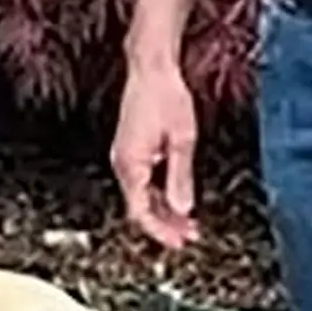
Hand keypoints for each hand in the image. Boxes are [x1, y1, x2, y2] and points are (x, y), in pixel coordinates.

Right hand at [110, 61, 200, 249]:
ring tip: (188, 222)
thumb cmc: (167, 97)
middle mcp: (122, 163)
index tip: (180, 242)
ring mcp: (124, 156)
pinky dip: (157, 193)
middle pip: (139, 207)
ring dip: (163, 210)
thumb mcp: (183, 139)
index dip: (161, 231)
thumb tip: (182, 209)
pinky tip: (175, 198)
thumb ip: (181, 177)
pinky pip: (141, 181)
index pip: (140, 212)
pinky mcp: (130, 149)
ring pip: (140, 195)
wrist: (151, 69)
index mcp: (131, 164)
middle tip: (190, 236)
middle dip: (165, 224)